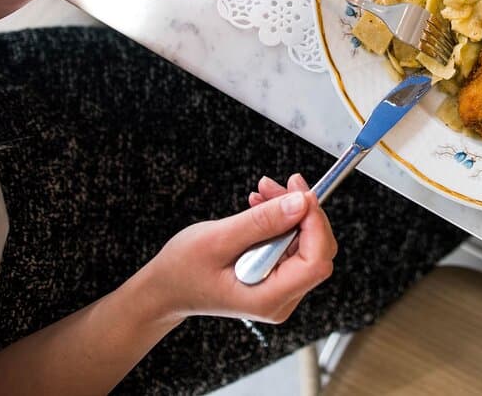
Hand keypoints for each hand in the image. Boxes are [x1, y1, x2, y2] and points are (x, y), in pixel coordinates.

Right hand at [140, 174, 336, 323]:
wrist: (165, 288)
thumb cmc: (182, 271)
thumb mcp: (218, 240)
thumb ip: (261, 222)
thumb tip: (300, 203)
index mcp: (269, 298)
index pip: (316, 262)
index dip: (316, 225)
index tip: (302, 195)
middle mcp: (280, 298)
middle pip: (316, 249)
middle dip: (302, 211)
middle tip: (281, 183)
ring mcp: (279, 288)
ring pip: (305, 242)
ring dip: (289, 211)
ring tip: (264, 190)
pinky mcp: (275, 275)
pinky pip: (290, 243)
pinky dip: (279, 220)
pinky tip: (261, 205)